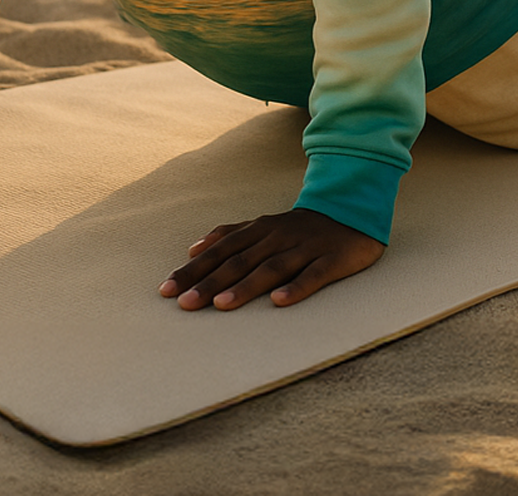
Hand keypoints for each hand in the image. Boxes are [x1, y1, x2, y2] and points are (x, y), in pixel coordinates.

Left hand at [158, 207, 383, 310]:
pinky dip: (295, 287)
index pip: (219, 251)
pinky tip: (279, 302)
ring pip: (270, 267)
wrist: (350, 212)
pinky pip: (312, 275)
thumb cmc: (297, 228)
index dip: (193, 270)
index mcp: (259, 230)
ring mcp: (303, 248)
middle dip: (210, 282)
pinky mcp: (331, 260)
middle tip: (184, 303)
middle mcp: (277, 237)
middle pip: (239, 260)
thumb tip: (193, 248)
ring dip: (245, 286)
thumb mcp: (262, 225)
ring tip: (221, 305)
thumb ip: (229, 234)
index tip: (167, 289)